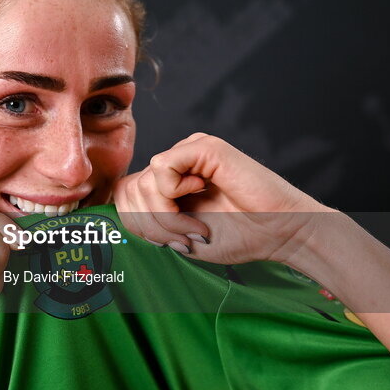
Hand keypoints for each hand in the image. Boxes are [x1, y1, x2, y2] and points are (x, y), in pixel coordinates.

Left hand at [113, 133, 333, 264]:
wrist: (279, 232)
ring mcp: (189, 151)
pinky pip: (161, 168)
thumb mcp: (179, 236)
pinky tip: (204, 194)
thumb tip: (110, 218)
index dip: (137, 223)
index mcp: (169, 183)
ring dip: (165, 216)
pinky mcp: (203, 146)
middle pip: (128, 191)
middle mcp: (177, 163)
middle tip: (185, 237)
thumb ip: (148, 223)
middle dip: (151, 225)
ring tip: (197, 225)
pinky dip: (174, 195)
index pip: (124, 195)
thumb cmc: (239, 236)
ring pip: (143, 183)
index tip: (170, 243)